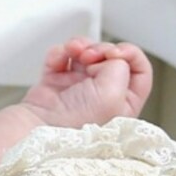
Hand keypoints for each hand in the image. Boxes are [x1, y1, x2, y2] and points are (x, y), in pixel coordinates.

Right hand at [21, 37, 152, 127]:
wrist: (35, 129)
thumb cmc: (75, 123)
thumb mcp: (113, 93)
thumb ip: (120, 67)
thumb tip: (111, 58)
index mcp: (125, 103)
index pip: (140, 71)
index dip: (131, 55)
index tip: (117, 53)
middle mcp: (104, 96)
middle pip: (112, 58)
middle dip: (102, 49)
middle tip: (92, 56)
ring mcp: (80, 88)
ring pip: (87, 54)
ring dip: (82, 46)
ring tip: (75, 52)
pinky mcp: (56, 83)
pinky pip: (62, 57)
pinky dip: (60, 53)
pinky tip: (59, 60)